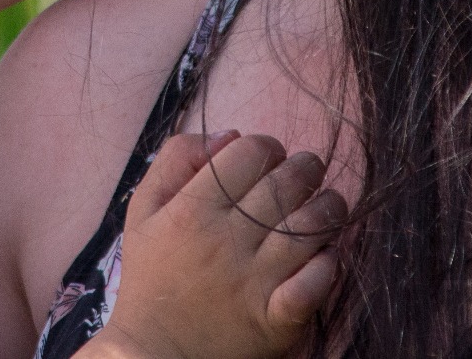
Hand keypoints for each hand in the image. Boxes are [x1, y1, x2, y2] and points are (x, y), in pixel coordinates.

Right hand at [89, 131, 346, 358]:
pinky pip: (315, 282)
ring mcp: (253, 281)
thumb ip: (175, 160)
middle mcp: (225, 241)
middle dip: (306, 168)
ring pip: (310, 226)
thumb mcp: (143, 211)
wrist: (155, 355)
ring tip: (326, 205)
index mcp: (192, 209)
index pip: (250, 152)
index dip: (269, 146)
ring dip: (328, 207)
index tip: (271, 157)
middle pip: (286, 183)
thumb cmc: (152, 277)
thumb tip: (228, 134)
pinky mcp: (275, 319)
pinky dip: (328, 264)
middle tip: (307, 172)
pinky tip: (324, 255)